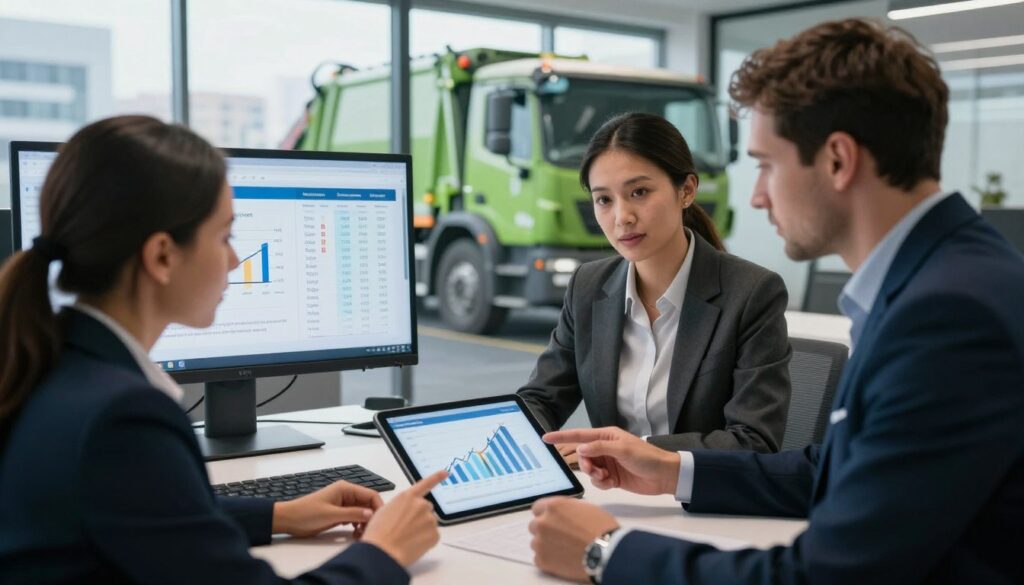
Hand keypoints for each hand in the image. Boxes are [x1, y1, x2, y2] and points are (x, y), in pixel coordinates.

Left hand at [272, 480, 381, 537]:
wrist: (289, 520)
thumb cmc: (306, 513)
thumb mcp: (331, 514)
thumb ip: (352, 514)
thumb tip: (371, 514)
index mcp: (345, 489)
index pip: (370, 495)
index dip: (377, 507)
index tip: (380, 521)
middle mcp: (347, 494)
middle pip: (368, 504)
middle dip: (371, 517)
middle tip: (369, 531)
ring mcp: (343, 504)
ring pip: (362, 512)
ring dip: (364, 522)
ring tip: (360, 534)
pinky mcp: (340, 513)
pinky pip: (355, 517)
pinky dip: (357, 525)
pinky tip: (354, 533)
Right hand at [362, 470, 446, 566]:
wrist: (382, 552)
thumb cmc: (379, 534)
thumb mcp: (384, 511)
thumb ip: (400, 507)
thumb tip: (405, 513)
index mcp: (407, 497)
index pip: (426, 484)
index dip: (437, 477)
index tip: (446, 472)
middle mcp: (421, 505)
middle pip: (426, 509)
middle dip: (419, 517)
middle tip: (405, 528)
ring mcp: (430, 519)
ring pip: (429, 523)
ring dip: (422, 529)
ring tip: (406, 538)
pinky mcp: (435, 534)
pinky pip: (432, 536)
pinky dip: (425, 541)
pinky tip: (412, 545)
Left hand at [529, 497, 618, 581]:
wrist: (606, 551)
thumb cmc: (601, 527)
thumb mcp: (584, 507)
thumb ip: (567, 508)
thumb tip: (562, 513)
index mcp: (553, 507)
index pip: (538, 508)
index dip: (546, 514)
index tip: (553, 520)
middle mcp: (543, 523)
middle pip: (535, 526)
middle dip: (546, 530)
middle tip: (560, 536)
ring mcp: (540, 542)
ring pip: (536, 542)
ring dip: (546, 544)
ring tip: (564, 549)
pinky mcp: (542, 560)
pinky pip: (539, 558)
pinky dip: (548, 559)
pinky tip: (563, 559)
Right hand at [544, 427, 679, 495]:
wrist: (664, 476)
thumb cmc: (646, 458)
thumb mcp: (622, 450)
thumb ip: (599, 448)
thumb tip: (580, 449)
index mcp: (606, 436)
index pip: (579, 435)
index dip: (562, 436)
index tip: (546, 438)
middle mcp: (604, 448)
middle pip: (582, 456)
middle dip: (586, 465)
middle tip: (596, 471)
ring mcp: (608, 463)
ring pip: (589, 470)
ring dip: (594, 475)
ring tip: (607, 478)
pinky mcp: (612, 477)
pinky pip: (597, 481)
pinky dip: (601, 483)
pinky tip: (612, 483)